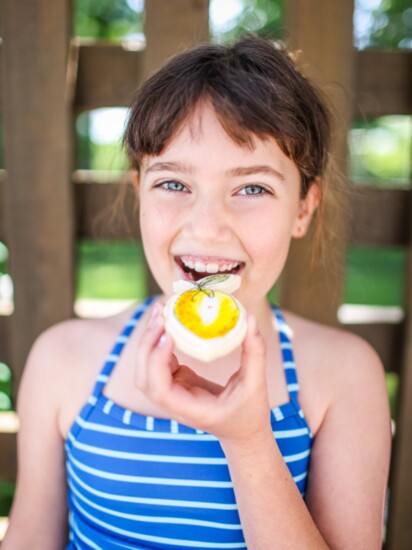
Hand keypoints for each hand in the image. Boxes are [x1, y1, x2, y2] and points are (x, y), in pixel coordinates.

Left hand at [135, 302, 272, 444]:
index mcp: (190, 409)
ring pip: (147, 367)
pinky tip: (167, 319)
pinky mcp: (176, 380)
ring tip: (159, 311)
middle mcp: (174, 402)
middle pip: (145, 376)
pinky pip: (159, 359)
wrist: (243, 432)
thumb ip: (255, 353)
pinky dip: (158, 339)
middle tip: (160, 314)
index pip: (160, 389)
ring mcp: (172, 391)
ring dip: (149, 339)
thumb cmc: (250, 413)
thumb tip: (250, 319)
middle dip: (147, 344)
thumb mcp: (256, 384)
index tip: (169, 335)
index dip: (157, 362)